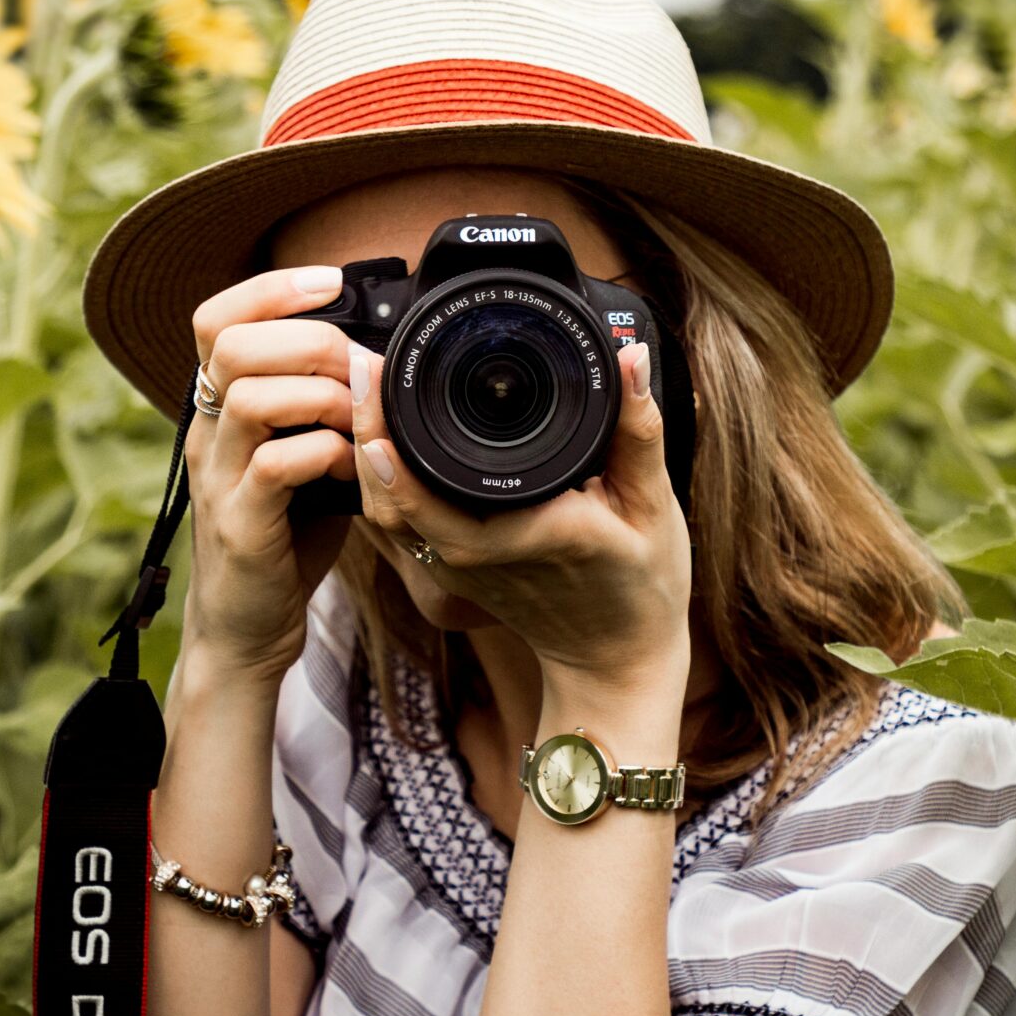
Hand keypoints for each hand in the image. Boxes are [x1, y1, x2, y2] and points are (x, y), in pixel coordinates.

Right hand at [181, 265, 361, 683]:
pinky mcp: (239, 525)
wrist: (247, 628)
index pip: (215, 318)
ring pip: (250, 397)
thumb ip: (326, 410)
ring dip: (321, 396)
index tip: (331, 280)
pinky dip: (325, 454)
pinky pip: (274, 466)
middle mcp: (206, 435)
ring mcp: (217, 479)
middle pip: (231, 344)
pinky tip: (352, 469)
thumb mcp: (304, 456)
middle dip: (309, 340)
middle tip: (359, 367)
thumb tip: (383, 362)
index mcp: (219, 409)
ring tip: (358, 420)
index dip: (270, 288)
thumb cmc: (285, 536)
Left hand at [349, 341, 691, 694]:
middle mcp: (478, 558)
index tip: (379, 379)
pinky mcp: (451, 572)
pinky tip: (381, 433)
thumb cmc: (642, 586)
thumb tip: (629, 356)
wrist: (615, 659)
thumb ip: (638, 428)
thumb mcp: (654, 505)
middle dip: (365, 428)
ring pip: (384, 513)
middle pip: (390, 498)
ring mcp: (457, 570)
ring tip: (364, 386)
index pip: (433, 497)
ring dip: (364, 451)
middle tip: (361, 363)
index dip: (392, 444)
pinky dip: (381, 479)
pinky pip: (399, 524)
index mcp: (526, 536)